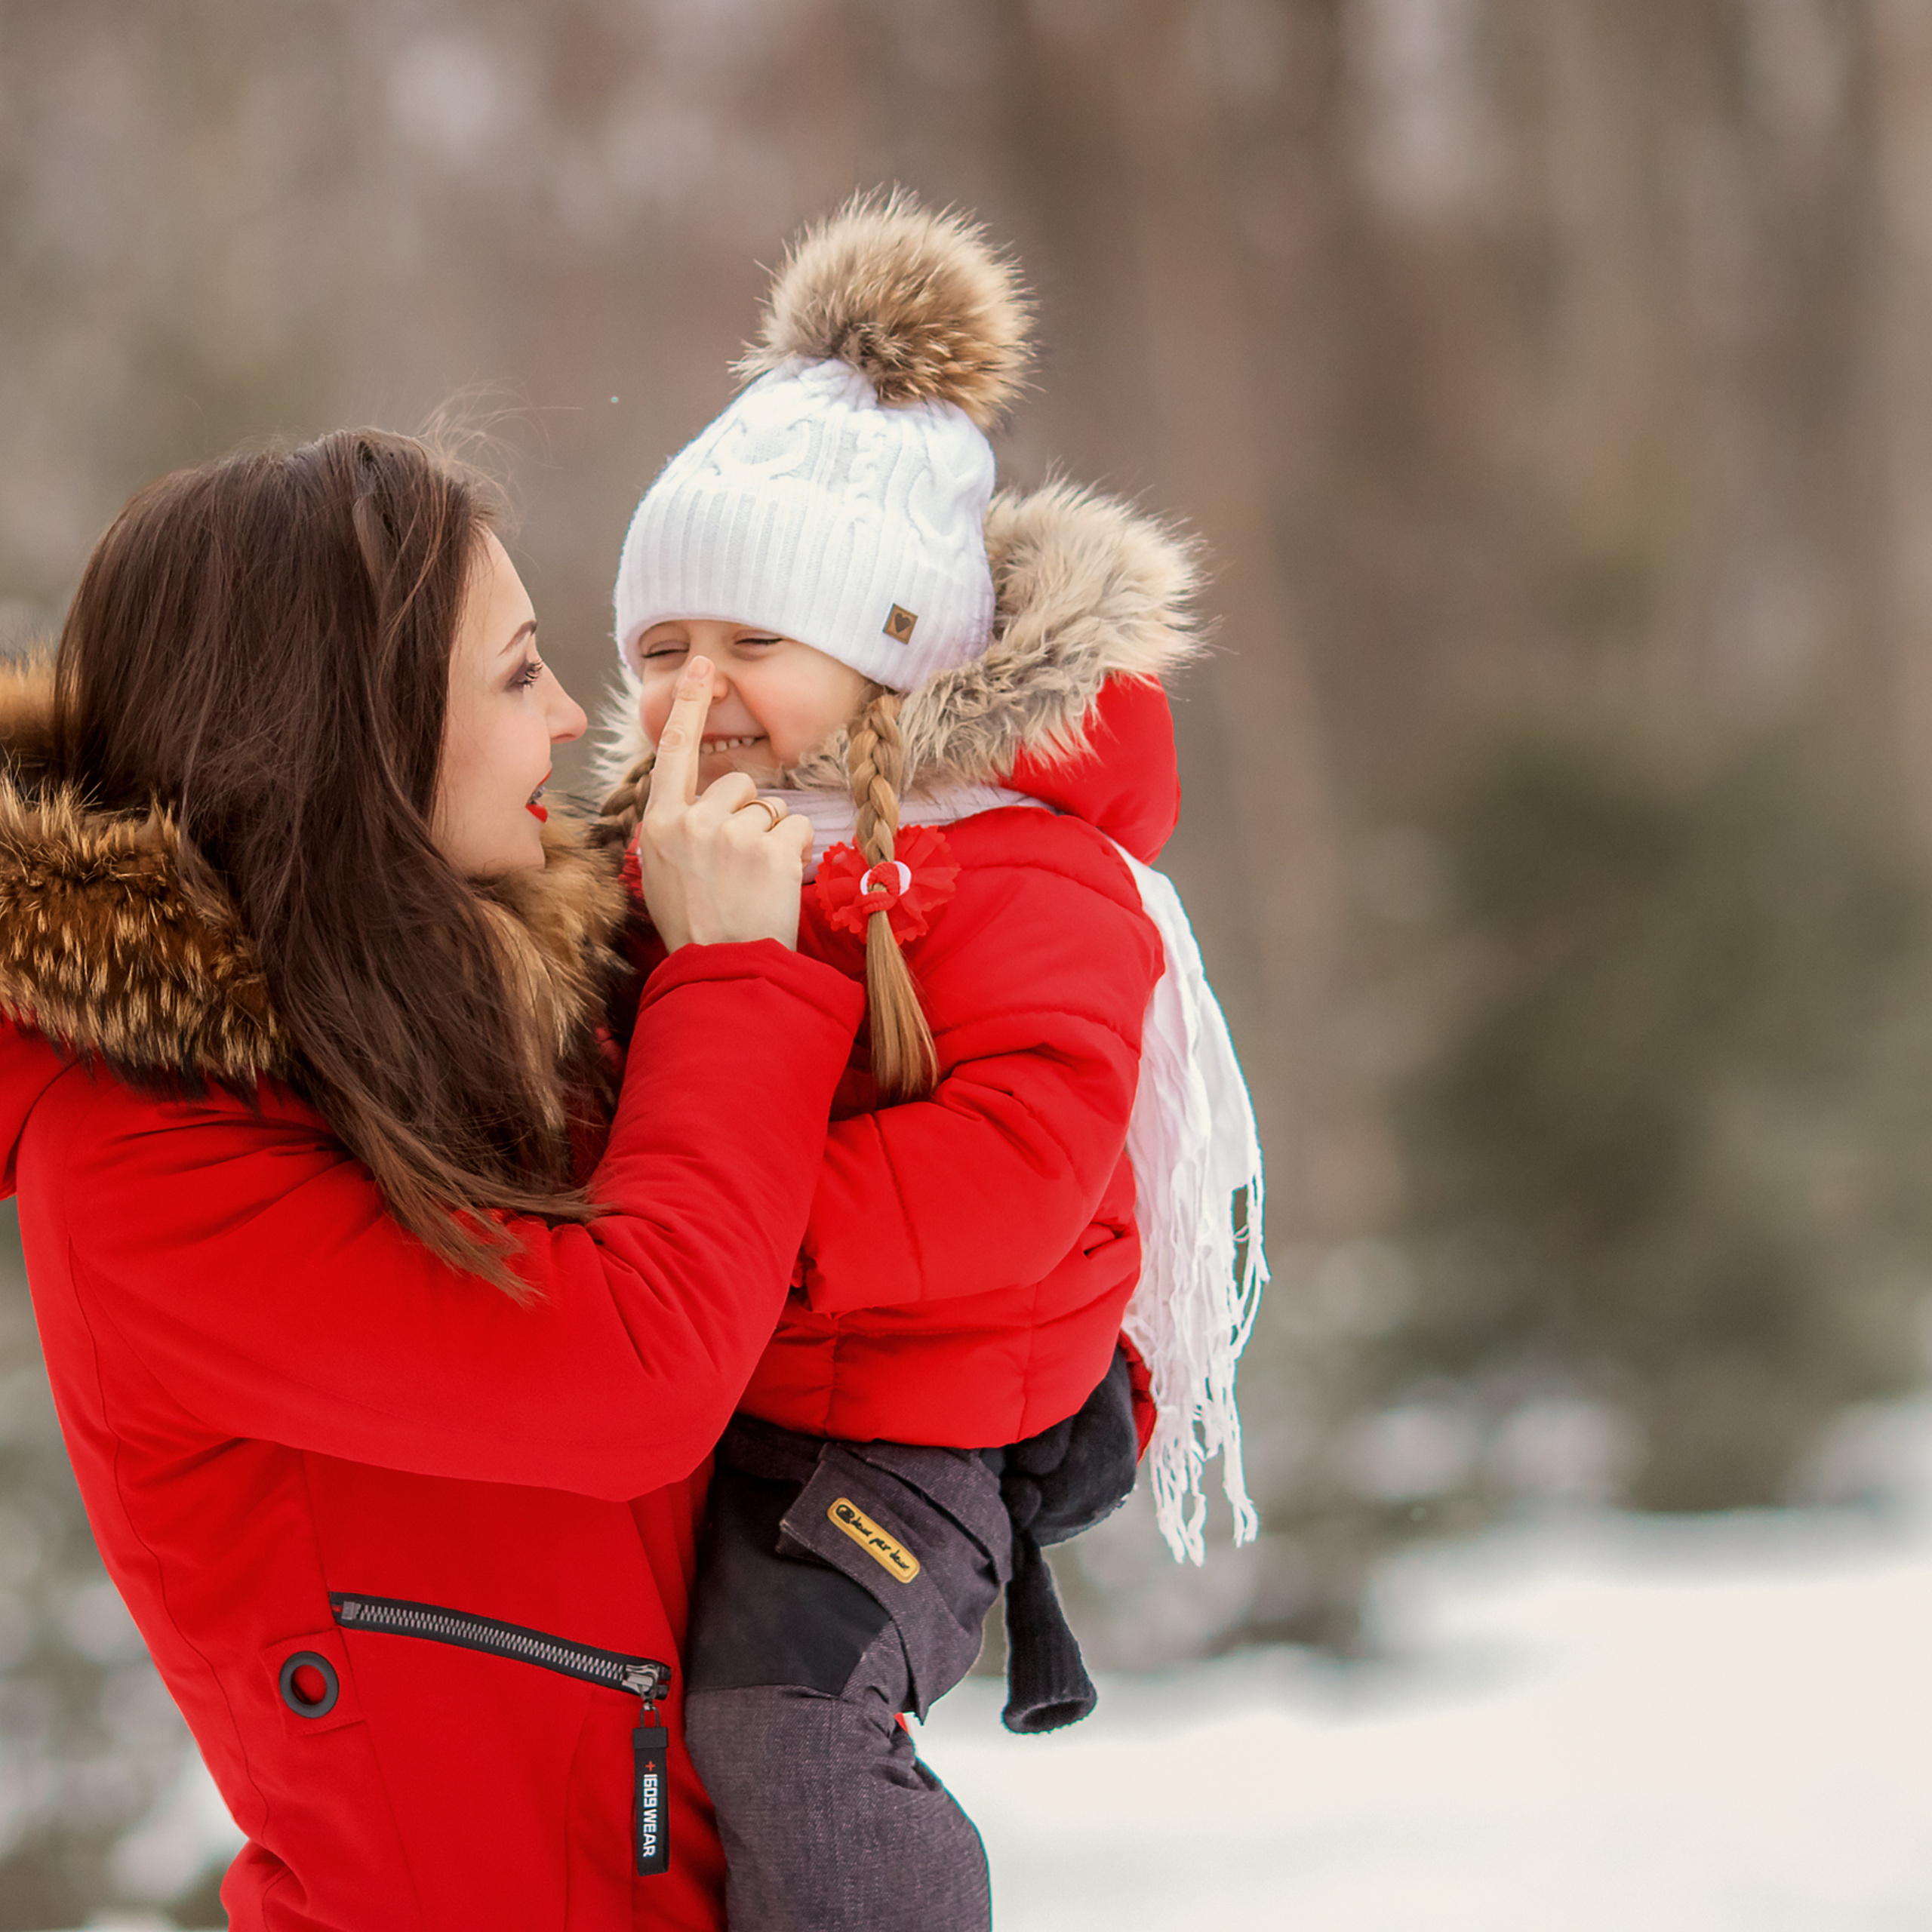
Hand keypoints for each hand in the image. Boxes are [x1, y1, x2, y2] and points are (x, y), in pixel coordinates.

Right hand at [633, 658, 812, 949]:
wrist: (721, 970)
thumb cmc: (695, 923)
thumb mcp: (662, 869)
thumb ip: (677, 826)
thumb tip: (699, 796)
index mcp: (659, 823)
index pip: (674, 751)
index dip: (689, 705)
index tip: (702, 665)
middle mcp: (691, 822)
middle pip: (739, 784)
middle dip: (750, 814)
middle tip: (739, 864)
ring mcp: (731, 835)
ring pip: (772, 808)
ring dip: (773, 837)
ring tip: (754, 880)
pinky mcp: (769, 852)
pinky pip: (798, 830)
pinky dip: (796, 854)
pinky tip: (774, 884)